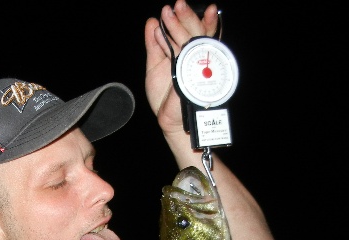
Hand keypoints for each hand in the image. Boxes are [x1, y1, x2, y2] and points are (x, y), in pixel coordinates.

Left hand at [144, 2, 219, 138]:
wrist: (168, 119)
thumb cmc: (165, 96)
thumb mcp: (155, 64)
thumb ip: (154, 44)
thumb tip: (152, 22)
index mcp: (189, 55)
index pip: (194, 32)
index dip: (191, 18)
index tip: (178, 6)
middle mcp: (195, 59)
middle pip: (196, 33)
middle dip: (187, 17)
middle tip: (177, 4)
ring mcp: (196, 67)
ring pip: (194, 41)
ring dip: (181, 24)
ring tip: (168, 12)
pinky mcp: (193, 77)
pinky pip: (185, 57)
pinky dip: (171, 44)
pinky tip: (161, 33)